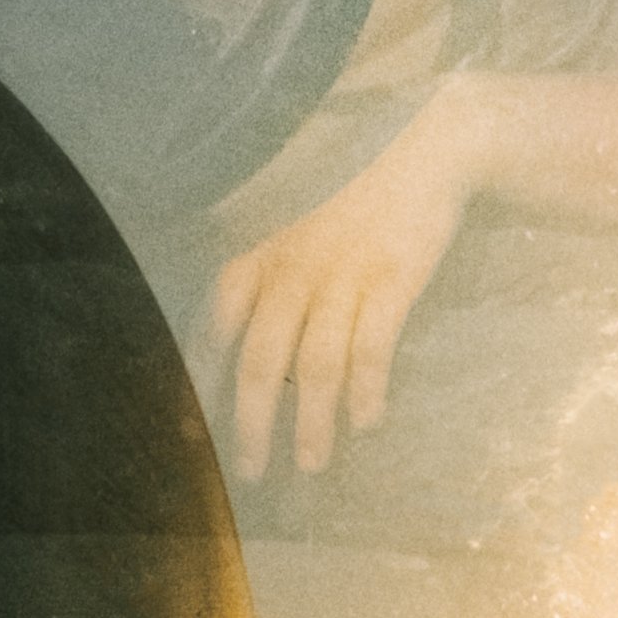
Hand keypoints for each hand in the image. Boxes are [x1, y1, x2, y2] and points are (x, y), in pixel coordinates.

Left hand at [209, 86, 486, 479]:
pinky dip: (368, 387)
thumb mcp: (300, 223)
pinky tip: (368, 421)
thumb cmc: (358, 192)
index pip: (217, 321)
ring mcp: (345, 272)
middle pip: (262, 357)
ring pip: (318, 363)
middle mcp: (296, 265)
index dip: (203, 377)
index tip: (192, 428)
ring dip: (313, 421)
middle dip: (252, 422)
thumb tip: (254, 349)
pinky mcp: (393, 276)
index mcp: (265, 251)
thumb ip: (273, 273)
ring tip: (310, 464)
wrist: (425, 145)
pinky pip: (374, 343)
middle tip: (249, 472)